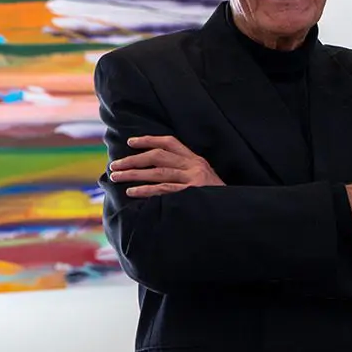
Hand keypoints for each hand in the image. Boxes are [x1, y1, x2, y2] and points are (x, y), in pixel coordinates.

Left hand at [110, 135, 224, 197]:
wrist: (235, 211)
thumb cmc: (216, 198)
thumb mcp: (204, 180)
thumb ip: (185, 173)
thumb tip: (156, 173)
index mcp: (197, 160)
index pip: (170, 143)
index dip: (149, 140)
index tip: (131, 142)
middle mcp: (195, 165)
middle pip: (159, 156)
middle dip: (134, 159)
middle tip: (115, 165)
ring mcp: (194, 178)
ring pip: (158, 172)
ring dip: (134, 174)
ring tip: (116, 177)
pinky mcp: (192, 192)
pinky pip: (164, 189)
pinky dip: (145, 190)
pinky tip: (131, 192)